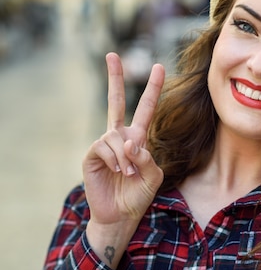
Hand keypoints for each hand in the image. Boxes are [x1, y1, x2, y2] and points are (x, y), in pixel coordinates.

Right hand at [83, 53, 164, 226]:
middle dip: (114, 78)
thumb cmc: (139, 195)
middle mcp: (120, 136)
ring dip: (126, 156)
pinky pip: (105, 147)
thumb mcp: (154, 176)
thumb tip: (130, 142)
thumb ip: (148, 157)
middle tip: (112, 54)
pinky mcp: (92, 155)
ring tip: (128, 173)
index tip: (159, 67)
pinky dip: (115, 159)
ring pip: (116, 136)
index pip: (146, 108)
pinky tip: (118, 171)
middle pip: (116, 101)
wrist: (121, 215)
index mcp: (138, 138)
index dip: (153, 89)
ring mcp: (104, 144)